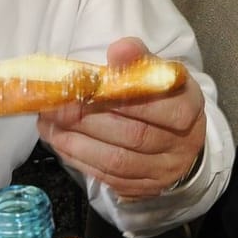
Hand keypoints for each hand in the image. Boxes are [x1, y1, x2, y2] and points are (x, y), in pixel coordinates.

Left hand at [37, 38, 206, 198]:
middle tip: (55, 105)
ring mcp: (162, 171)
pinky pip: (108, 177)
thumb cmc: (163, 98)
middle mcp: (180, 144)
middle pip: (133, 136)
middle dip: (87, 119)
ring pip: (116, 161)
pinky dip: (79, 159)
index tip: (84, 85)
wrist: (180, 138)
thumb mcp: (158, 73)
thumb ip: (138, 60)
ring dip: (76, 142)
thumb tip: (119, 49)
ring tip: (49, 124)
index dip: (118, 97)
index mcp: (188, 108)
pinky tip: (60, 141)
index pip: (155, 105)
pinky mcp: (142, 188)